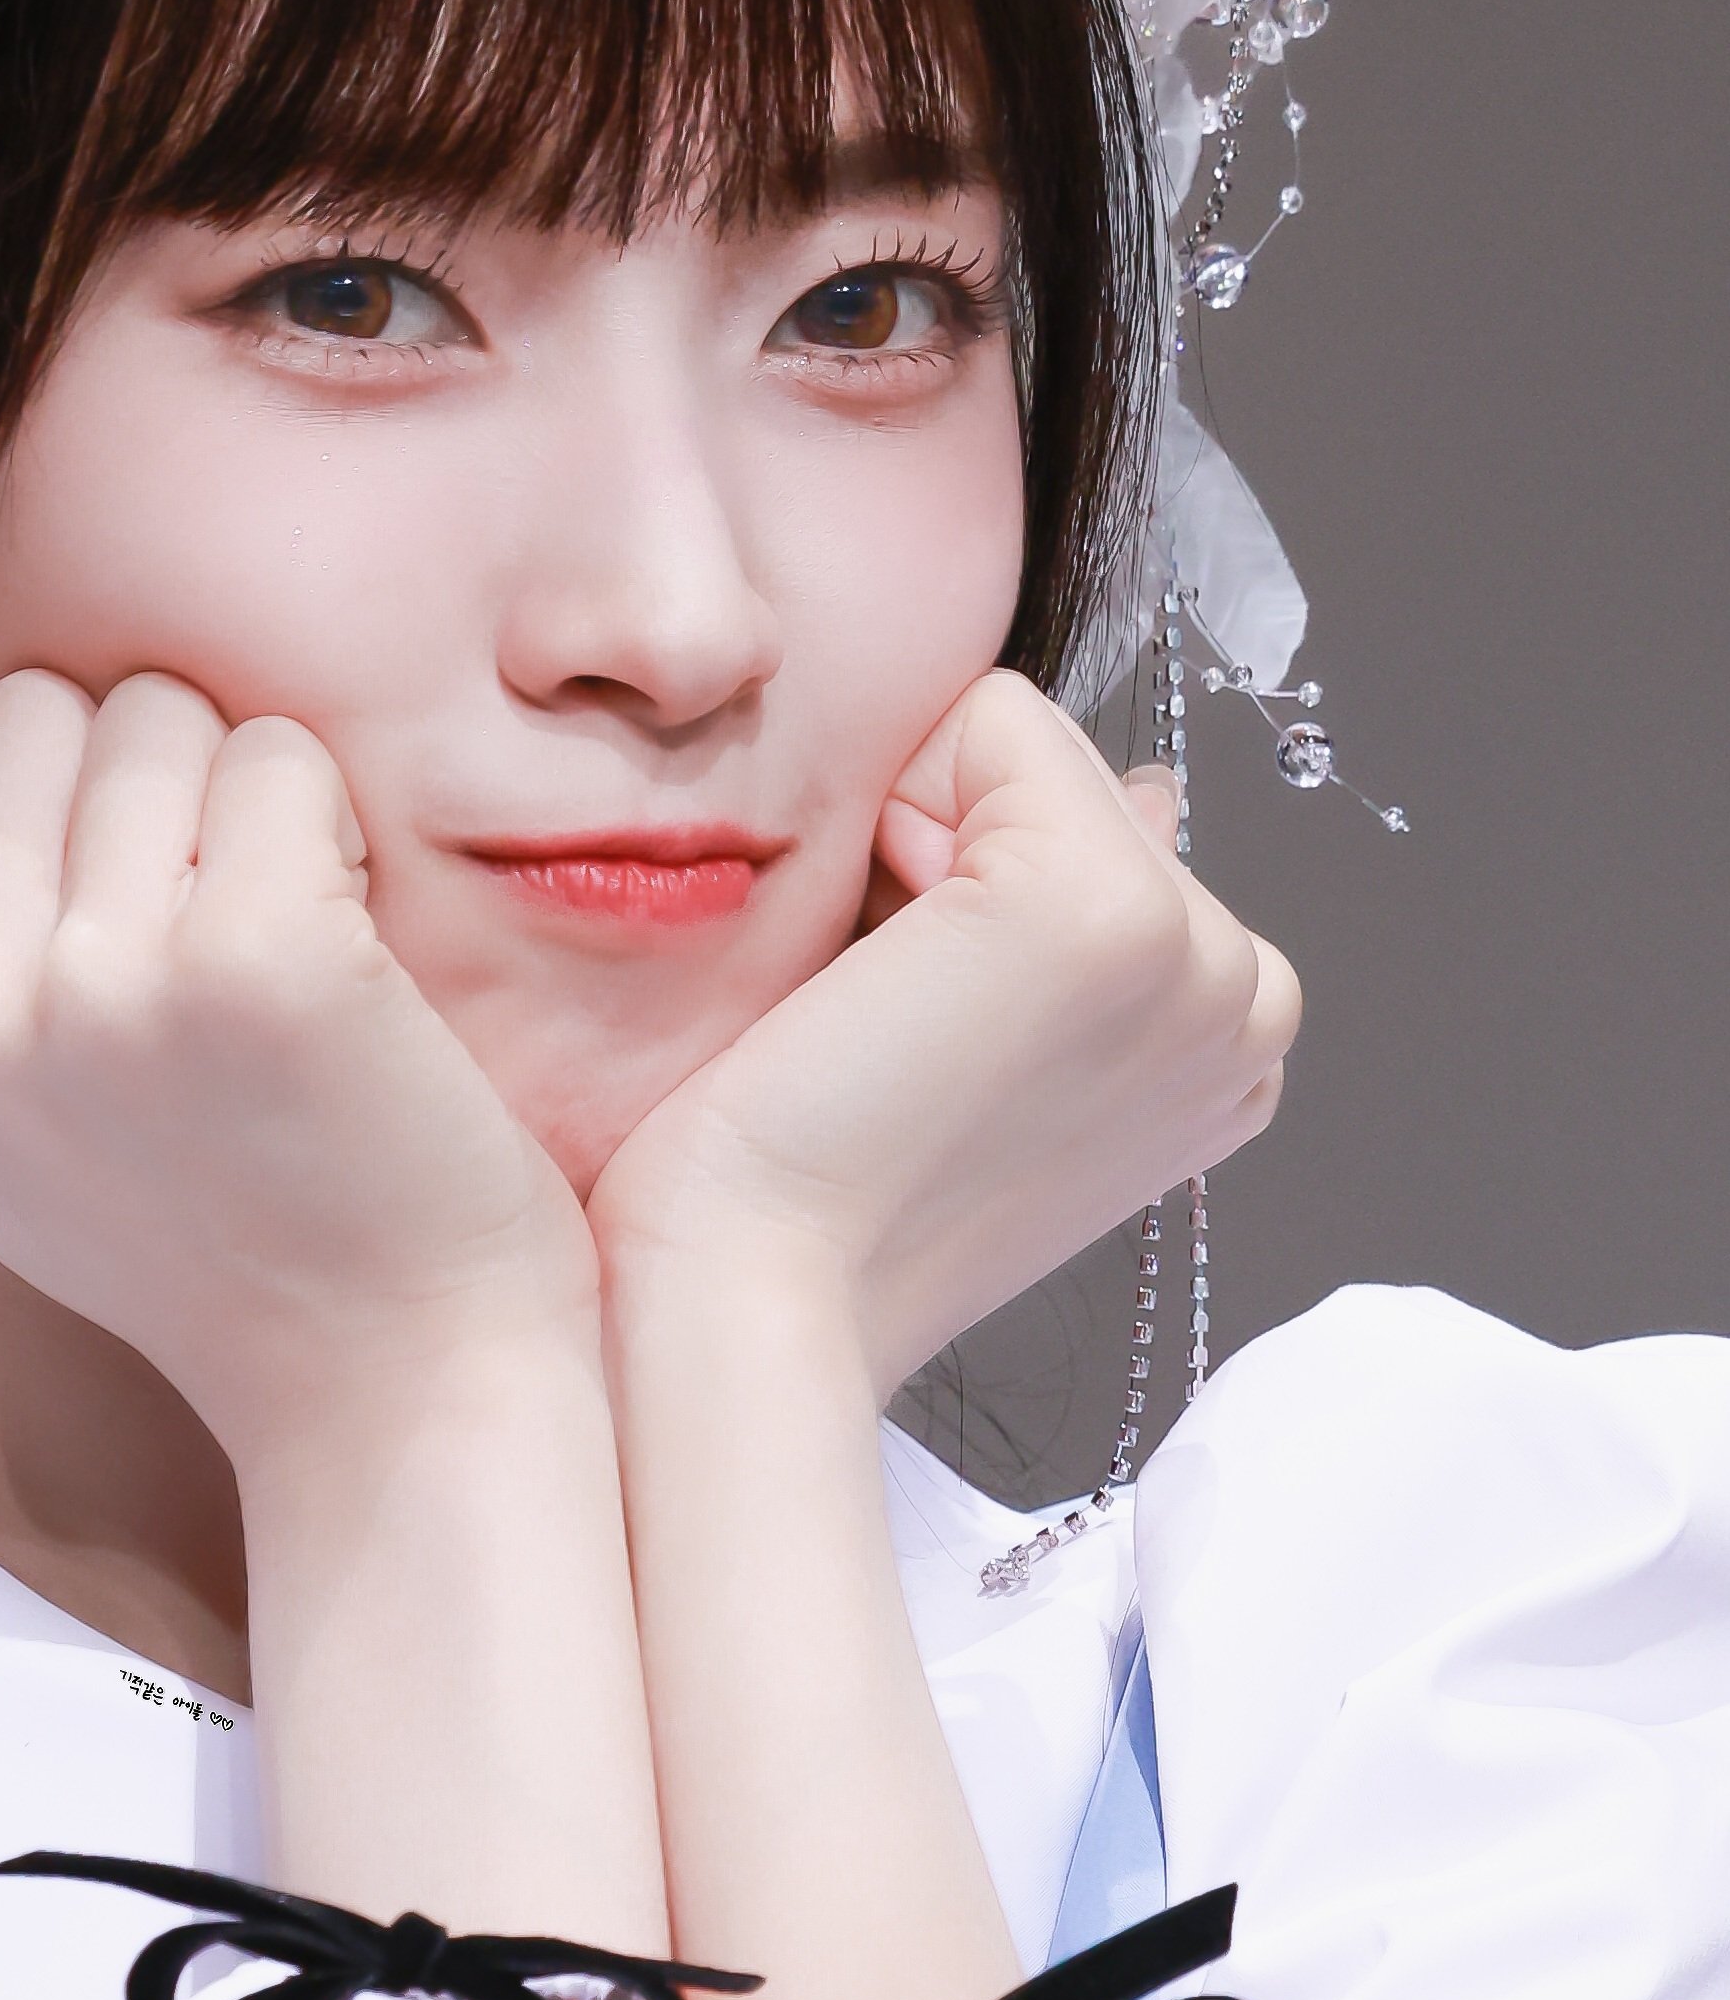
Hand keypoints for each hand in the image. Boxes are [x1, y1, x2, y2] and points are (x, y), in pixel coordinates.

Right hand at [0, 670, 596, 1463]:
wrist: (384, 1375)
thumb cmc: (191, 1215)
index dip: (34, 818)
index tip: (98, 941)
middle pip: (31, 713)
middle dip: (131, 786)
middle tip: (191, 943)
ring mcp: (100, 985)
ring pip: (158, 715)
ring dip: (234, 802)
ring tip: (266, 949)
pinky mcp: (258, 956)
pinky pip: (280, 755)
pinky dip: (331, 825)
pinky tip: (345, 946)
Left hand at [588, 669, 1299, 1390]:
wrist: (752, 1282)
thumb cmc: (818, 1181)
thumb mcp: (981, 1033)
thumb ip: (1079, 896)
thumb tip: (1152, 793)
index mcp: (1228, 1043)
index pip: (1102, 826)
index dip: (969, 890)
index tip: (923, 1029)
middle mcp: (1246, 998)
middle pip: (1066, 773)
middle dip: (953, 852)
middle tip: (895, 1020)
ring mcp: (1197, 953)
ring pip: (1023, 743)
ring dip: (922, 835)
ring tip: (888, 1002)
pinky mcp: (1108, 906)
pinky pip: (992, 717)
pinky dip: (900, 805)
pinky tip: (880, 965)